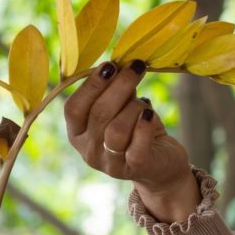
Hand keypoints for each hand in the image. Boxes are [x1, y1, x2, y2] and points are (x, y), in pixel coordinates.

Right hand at [64, 60, 200, 222]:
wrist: (161, 166)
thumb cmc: (136, 131)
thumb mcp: (120, 110)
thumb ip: (114, 92)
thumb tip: (119, 66)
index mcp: (77, 133)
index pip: (73, 108)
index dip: (91, 85)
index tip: (110, 65)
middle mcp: (89, 150)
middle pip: (99, 113)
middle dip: (119, 85)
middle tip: (136, 67)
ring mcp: (110, 163)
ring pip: (116, 129)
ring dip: (134, 107)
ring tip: (144, 104)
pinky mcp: (135, 169)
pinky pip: (137, 147)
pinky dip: (144, 127)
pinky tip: (150, 116)